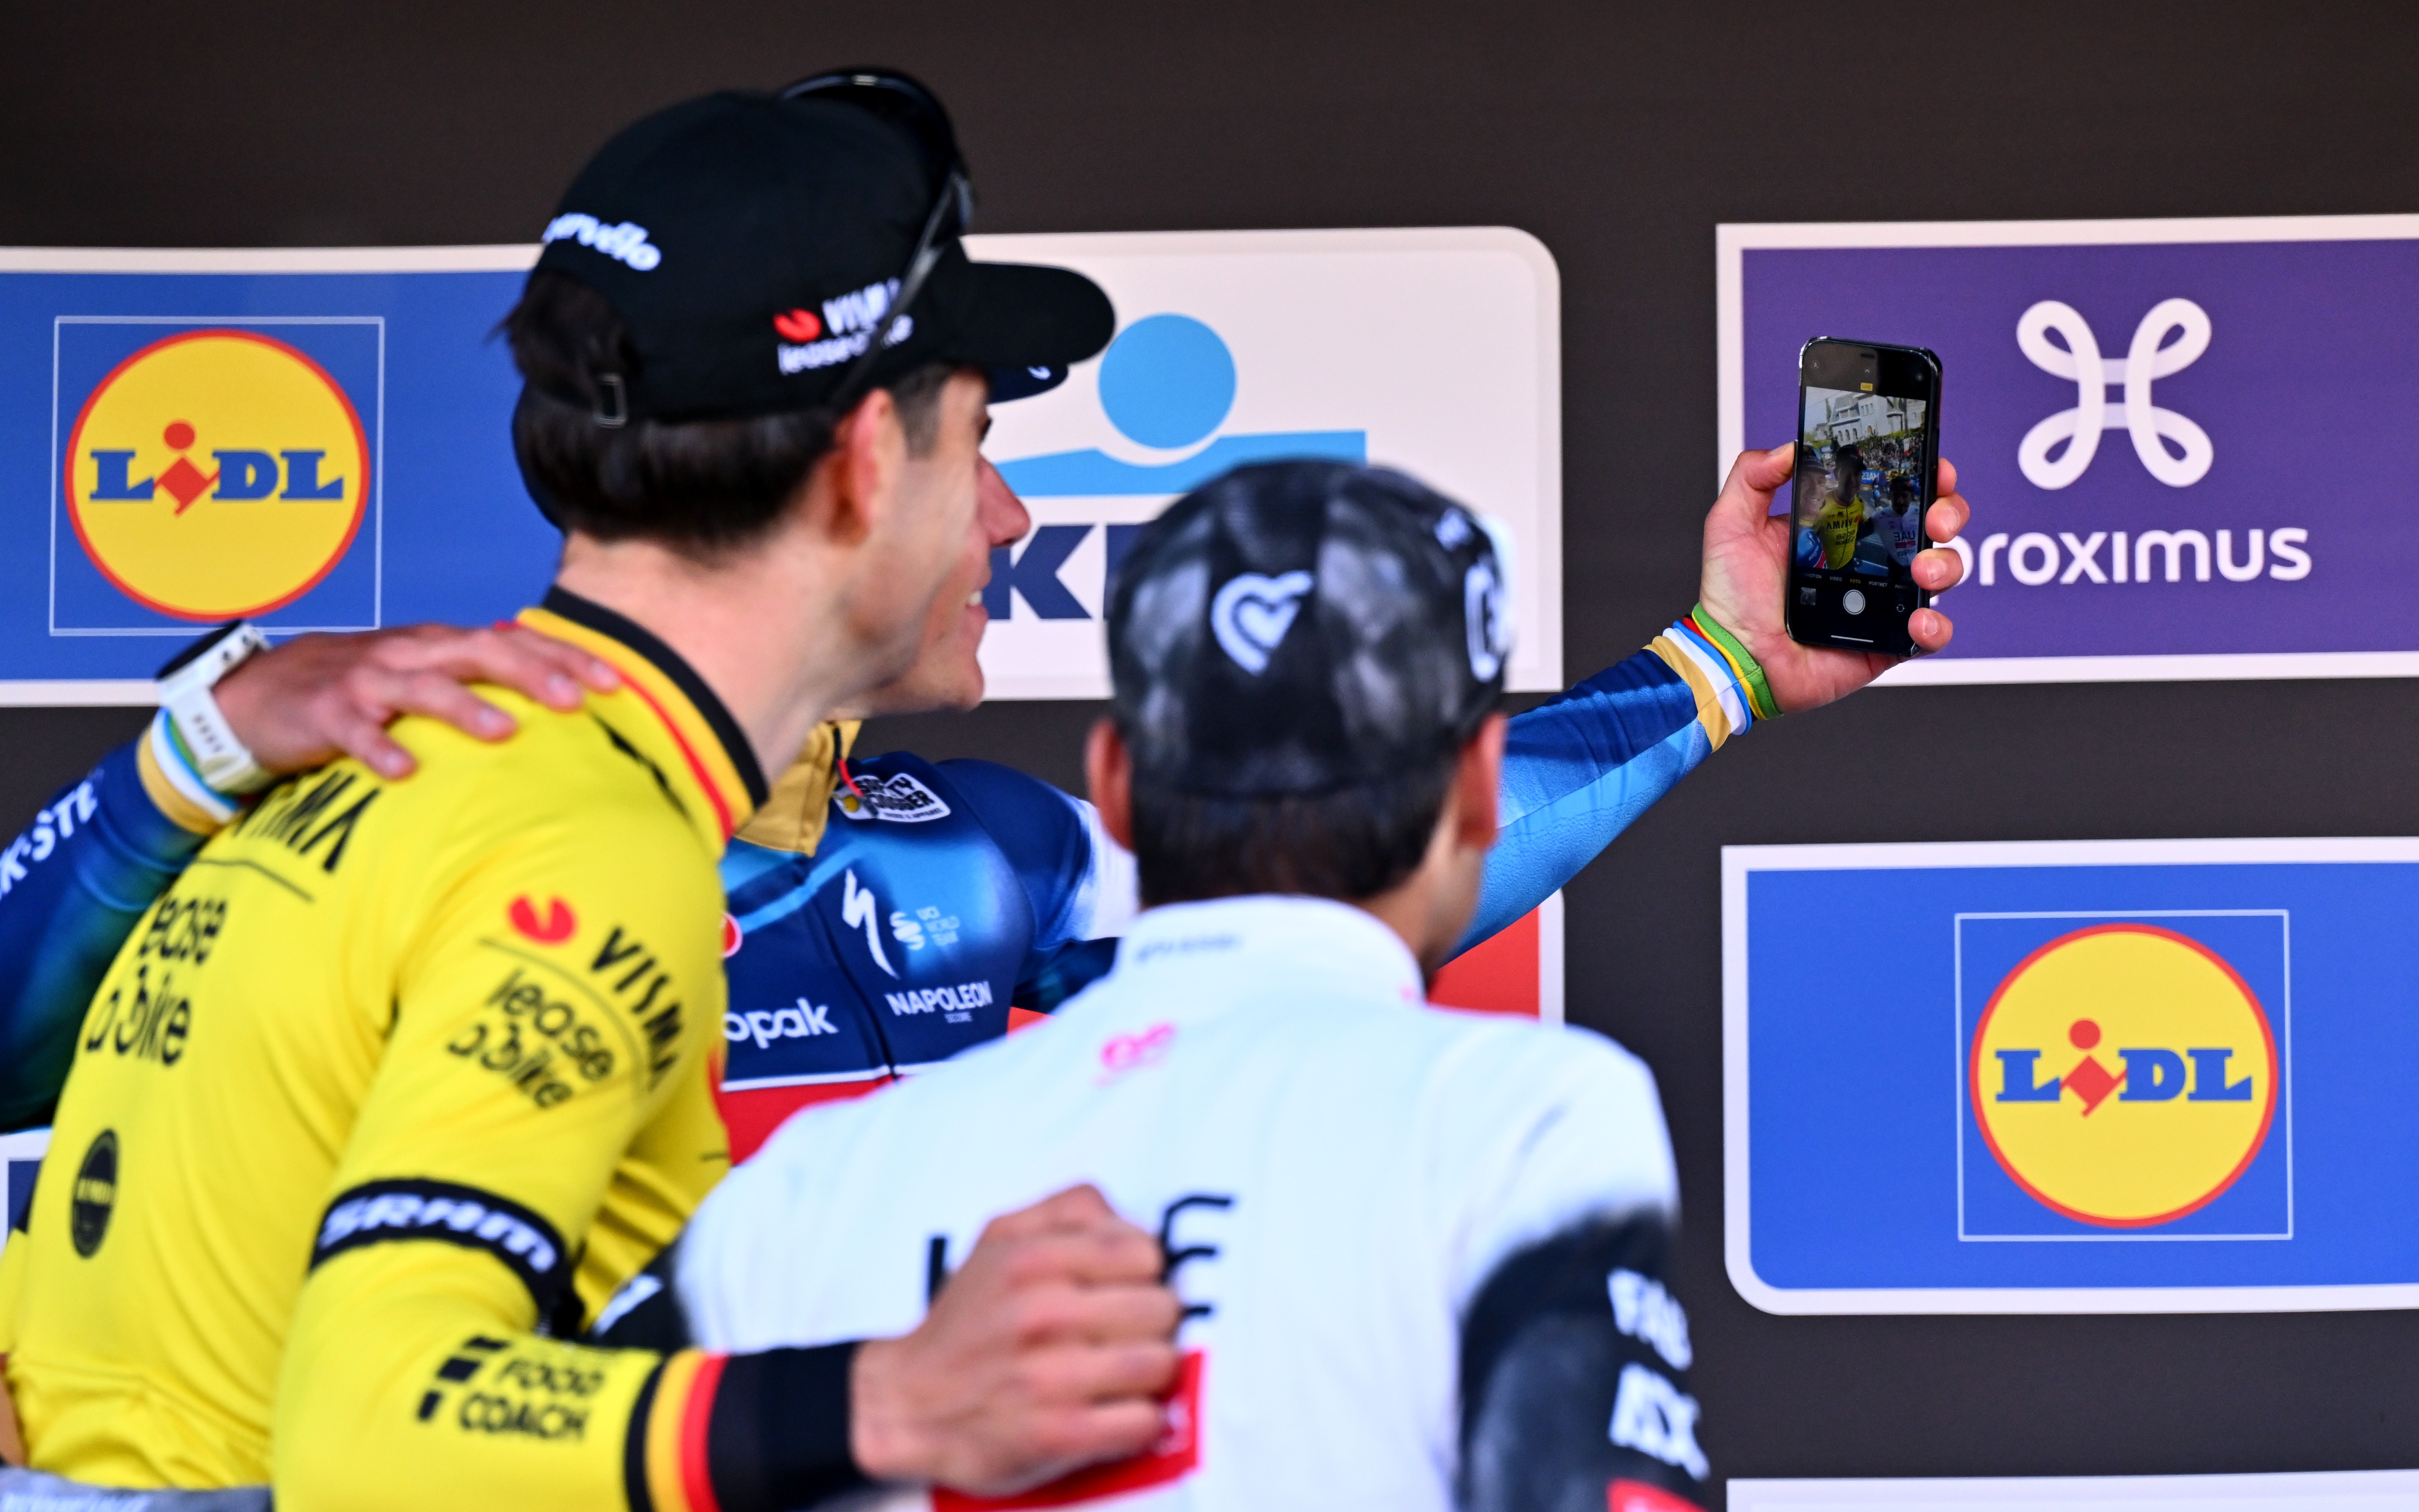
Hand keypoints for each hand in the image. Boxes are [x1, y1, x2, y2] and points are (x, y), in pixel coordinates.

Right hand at [211, 624, 621, 780]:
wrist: (260, 693)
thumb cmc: (362, 686)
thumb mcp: (423, 672)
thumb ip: (478, 678)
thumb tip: (556, 695)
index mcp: (441, 644)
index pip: (514, 640)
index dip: (565, 657)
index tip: (615, 682)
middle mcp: (410, 653)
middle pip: (480, 653)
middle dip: (531, 674)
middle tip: (575, 702)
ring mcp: (367, 682)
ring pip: (422, 688)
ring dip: (464, 708)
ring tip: (504, 732)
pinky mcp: (326, 714)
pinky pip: (356, 733)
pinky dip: (380, 749)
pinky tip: (406, 771)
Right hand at [849, 1185, 1181, 1495]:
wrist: (906, 1404)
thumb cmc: (968, 1320)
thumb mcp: (1001, 1236)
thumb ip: (1071, 1209)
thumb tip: (1133, 1223)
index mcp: (1031, 1259)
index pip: (1145, 1253)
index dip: (1142, 1274)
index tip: (1123, 1291)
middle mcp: (1040, 1314)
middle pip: (1162, 1308)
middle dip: (1151, 1324)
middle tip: (1123, 1337)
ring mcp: (1050, 1378)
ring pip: (1161, 1363)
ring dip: (1151, 1374)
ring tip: (1123, 1375)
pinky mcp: (1057, 1436)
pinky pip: (1145, 1421)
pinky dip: (1142, 1421)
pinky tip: (1116, 1413)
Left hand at [1697, 444, 1971, 713]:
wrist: (1735, 656)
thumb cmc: (1731, 598)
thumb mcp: (1730, 524)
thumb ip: (1753, 477)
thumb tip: (1790, 448)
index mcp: (1839, 527)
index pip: (1895, 492)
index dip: (1923, 476)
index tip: (1933, 468)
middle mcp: (1868, 559)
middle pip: (1930, 526)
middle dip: (1947, 513)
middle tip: (1934, 520)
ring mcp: (1882, 599)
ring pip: (1941, 572)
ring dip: (1945, 564)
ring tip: (1921, 571)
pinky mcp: (1887, 640)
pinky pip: (1930, 632)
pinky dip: (1936, 624)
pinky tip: (1918, 618)